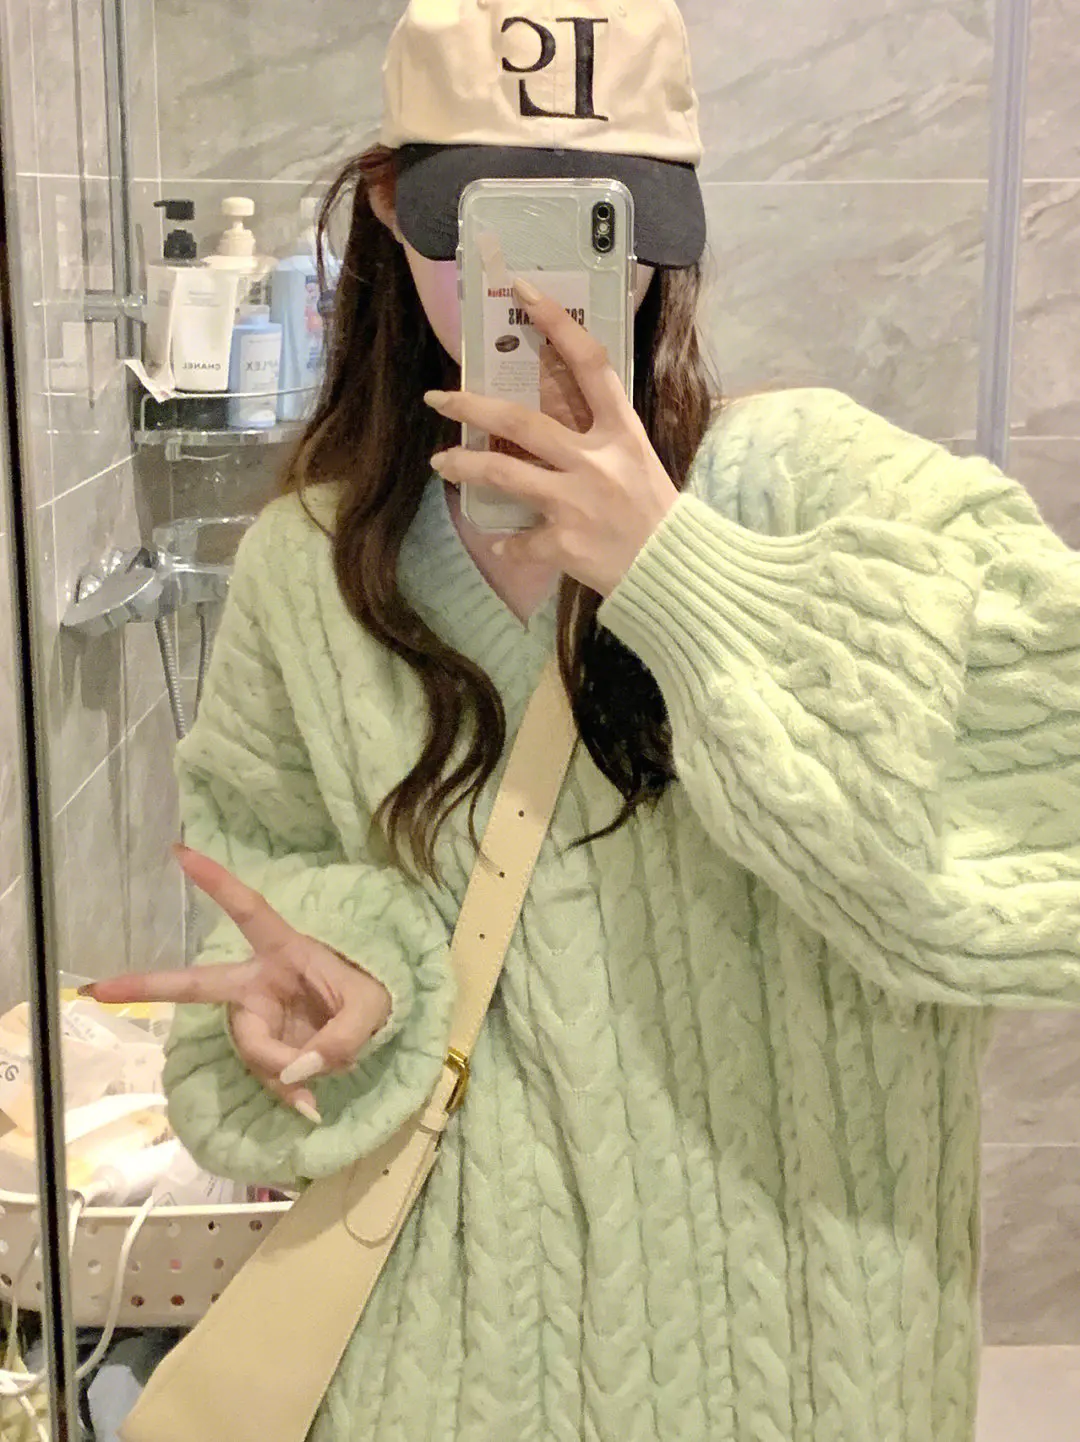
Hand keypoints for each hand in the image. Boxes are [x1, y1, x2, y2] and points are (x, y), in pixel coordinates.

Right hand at [81, 846, 392, 1124]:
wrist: (381, 1027)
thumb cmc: (374, 994)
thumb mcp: (373, 1008)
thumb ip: (340, 1038)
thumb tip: (293, 1073)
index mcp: (285, 950)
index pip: (248, 910)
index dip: (216, 881)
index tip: (179, 852)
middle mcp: (259, 982)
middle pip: (196, 984)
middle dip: (146, 986)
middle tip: (97, 990)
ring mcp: (257, 1016)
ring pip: (252, 1049)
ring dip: (283, 1069)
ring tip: (321, 1083)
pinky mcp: (265, 1047)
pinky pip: (265, 1074)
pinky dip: (286, 1091)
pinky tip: (309, 1105)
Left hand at [424, 278, 678, 596]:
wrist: (675, 570)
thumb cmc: (657, 513)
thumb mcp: (636, 460)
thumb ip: (598, 439)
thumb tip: (551, 424)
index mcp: (620, 431)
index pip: (589, 364)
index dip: (558, 323)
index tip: (525, 293)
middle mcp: (595, 460)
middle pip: (520, 421)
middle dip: (470, 407)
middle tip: (438, 399)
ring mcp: (575, 501)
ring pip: (502, 474)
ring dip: (464, 466)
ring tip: (440, 462)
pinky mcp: (563, 542)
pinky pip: (520, 539)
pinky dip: (508, 541)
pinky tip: (502, 540)